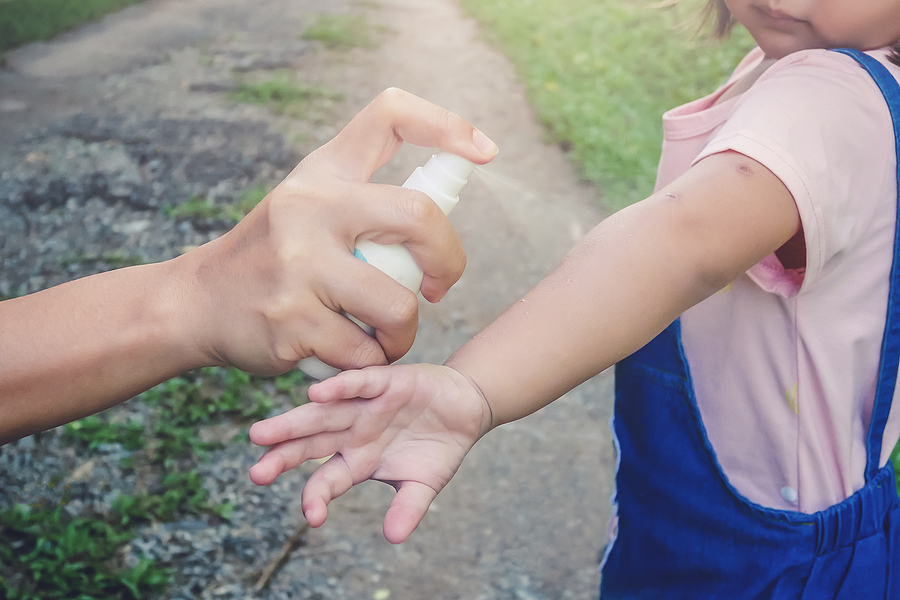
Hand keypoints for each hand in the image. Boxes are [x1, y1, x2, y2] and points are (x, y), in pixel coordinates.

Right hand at [178, 88, 498, 374]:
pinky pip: (364, 351)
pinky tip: (350, 352)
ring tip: (387, 336)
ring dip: (405, 332)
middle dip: (449, 261)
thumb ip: (363, 197)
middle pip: (419, 216)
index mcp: (322, 173)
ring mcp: (298, 264)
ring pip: (398, 305)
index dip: (447, 125)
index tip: (485, 152)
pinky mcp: (291, 321)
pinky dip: (370, 360)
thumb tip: (442, 203)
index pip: (389, 115)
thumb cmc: (272, 255)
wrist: (197, 303)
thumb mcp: (307, 204)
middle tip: (438, 286)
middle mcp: (310, 206)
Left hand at [248, 364, 491, 542]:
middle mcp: (352, 432)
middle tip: (256, 474)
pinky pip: (358, 384)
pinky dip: (339, 388)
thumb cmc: (438, 446)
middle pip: (310, 445)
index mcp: (357, 460)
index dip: (316, 497)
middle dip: (283, 457)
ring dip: (294, 423)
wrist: (465, 405)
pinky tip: (316, 394)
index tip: (312, 517)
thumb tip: (394, 538)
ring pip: (324, 414)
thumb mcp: (424, 484)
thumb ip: (408, 508)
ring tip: (263, 434)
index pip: (327, 480)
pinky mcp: (385, 383)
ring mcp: (365, 407)